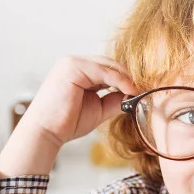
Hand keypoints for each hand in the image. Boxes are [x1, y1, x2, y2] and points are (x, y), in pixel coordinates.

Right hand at [20, 55, 140, 147]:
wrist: (47, 131)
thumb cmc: (67, 122)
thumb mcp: (98, 109)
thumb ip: (114, 100)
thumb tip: (133, 96)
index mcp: (78, 71)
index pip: (108, 69)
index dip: (125, 79)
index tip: (142, 91)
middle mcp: (74, 63)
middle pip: (109, 64)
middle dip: (128, 77)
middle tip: (145, 89)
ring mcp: (72, 62)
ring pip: (108, 66)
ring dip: (126, 78)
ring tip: (139, 91)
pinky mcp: (72, 67)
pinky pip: (103, 71)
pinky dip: (119, 80)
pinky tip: (130, 90)